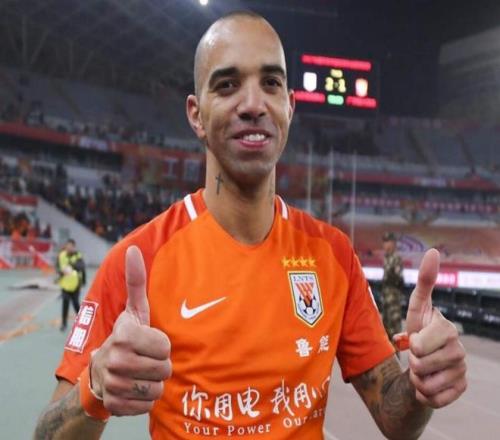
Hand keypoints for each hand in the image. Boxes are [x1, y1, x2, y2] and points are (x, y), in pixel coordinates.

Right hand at [91, 245, 171, 415]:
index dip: (161, 345)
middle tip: (146, 360)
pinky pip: (147, 407)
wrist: (98, 373)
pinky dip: (144, 400)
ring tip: (140, 373)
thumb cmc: (125, 337)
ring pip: (157, 390)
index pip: (165, 347)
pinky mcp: (115, 406)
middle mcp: (115, 361)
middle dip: (159, 365)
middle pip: (164, 370)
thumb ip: (136, 281)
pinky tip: (134, 389)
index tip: (149, 342)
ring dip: (153, 383)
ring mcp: (113, 385)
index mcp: (124, 336)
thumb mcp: (133, 310)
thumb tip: (133, 249)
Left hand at [397, 249, 466, 407]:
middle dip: (410, 363)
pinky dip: (424, 396)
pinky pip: (434, 399)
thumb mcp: (417, 308)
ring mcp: (462, 370)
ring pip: (425, 383)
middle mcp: (460, 349)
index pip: (418, 344)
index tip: (414, 341)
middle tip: (415, 357)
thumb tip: (434, 251)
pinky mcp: (460, 389)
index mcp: (448, 329)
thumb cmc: (417, 333)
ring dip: (415, 380)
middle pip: (419, 365)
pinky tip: (427, 385)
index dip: (410, 345)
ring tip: (420, 370)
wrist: (420, 364)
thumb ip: (425, 281)